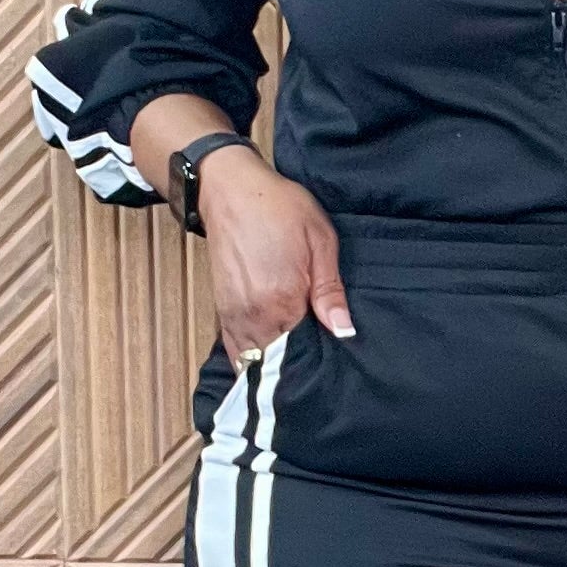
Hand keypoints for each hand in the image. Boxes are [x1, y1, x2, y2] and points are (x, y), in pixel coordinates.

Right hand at [198, 147, 354, 354]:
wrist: (230, 191)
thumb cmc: (279, 209)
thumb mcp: (320, 240)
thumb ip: (330, 290)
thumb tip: (343, 330)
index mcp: (283, 300)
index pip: (303, 352)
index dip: (319, 363)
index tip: (333, 366)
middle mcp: (255, 315)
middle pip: (278, 363)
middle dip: (296, 371)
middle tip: (318, 375)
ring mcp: (234, 316)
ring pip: (254, 362)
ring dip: (273, 370)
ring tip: (293, 373)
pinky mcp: (223, 312)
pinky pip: (235, 351)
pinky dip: (251, 361)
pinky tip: (268, 366)